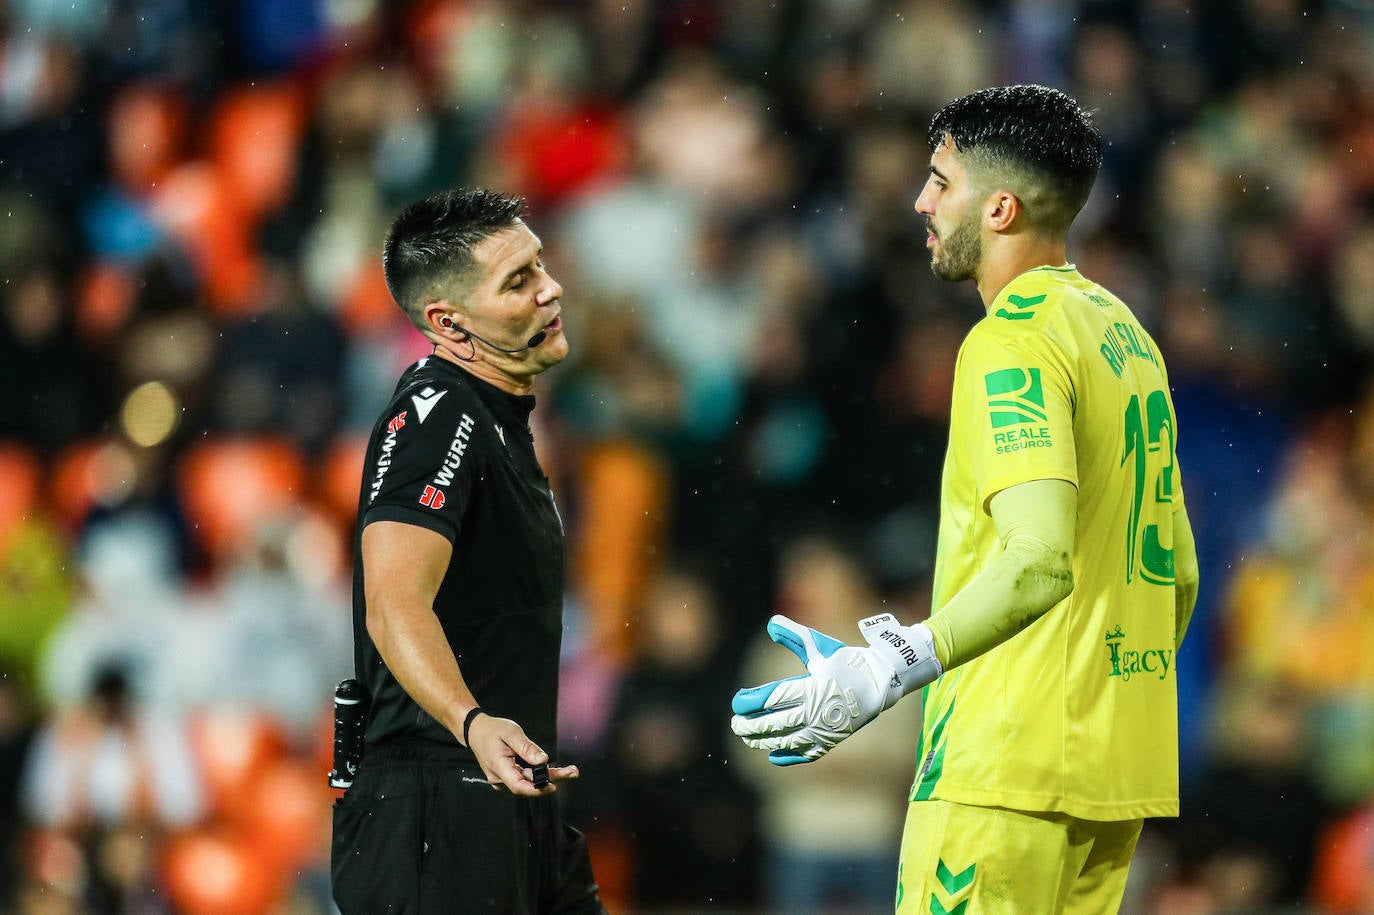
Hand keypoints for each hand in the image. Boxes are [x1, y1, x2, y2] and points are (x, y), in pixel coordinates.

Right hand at [466, 714, 578, 795]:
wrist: (476, 732)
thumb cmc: (493, 730)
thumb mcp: (511, 733)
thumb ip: (527, 748)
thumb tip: (544, 760)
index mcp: (499, 767)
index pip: (519, 786)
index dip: (537, 789)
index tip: (555, 786)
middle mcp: (499, 778)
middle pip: (528, 785)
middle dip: (552, 780)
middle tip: (573, 772)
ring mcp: (501, 780)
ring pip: (528, 782)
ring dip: (548, 778)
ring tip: (568, 771)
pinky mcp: (506, 778)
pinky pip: (524, 779)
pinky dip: (538, 775)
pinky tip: (553, 771)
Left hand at [730, 613, 940, 765]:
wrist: (881, 681)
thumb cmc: (846, 660)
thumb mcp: (819, 646)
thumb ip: (795, 635)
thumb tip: (772, 623)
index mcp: (813, 686)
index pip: (774, 698)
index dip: (752, 702)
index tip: (737, 702)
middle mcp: (818, 710)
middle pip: (777, 723)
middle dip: (752, 725)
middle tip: (735, 724)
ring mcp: (826, 728)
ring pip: (788, 741)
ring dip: (765, 741)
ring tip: (748, 737)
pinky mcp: (833, 739)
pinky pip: (808, 753)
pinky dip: (789, 756)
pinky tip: (773, 756)